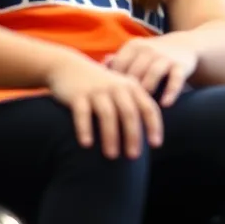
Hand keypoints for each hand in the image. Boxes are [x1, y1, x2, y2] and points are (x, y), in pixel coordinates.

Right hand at [46, 54, 163, 159]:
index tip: (155, 145)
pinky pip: (82, 113)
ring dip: (110, 136)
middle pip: (129, 112)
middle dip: (133, 135)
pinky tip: (87, 144)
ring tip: (111, 156)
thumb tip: (146, 135)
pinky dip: (85, 128)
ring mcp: (96, 90)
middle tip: (133, 156)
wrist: (69, 67)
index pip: (148, 107)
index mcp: (131, 87)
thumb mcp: (120, 89)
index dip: (153, 126)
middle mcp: (116, 87)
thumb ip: (134, 105)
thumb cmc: (100, 86)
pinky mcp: (77, 95)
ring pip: (107, 114)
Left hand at [105, 36, 195, 106]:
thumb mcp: (134, 54)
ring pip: (153, 74)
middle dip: (128, 94)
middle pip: (135, 72)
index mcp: (133, 47)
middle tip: (119, 114)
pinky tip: (165, 105)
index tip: (105, 104)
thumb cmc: (151, 56)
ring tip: (140, 110)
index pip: (118, 67)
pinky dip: (171, 91)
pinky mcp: (180, 65)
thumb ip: (116, 63)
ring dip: (147, 91)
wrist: (184, 45)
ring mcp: (165, 57)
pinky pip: (175, 79)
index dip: (112, 86)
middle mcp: (148, 50)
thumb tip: (95, 72)